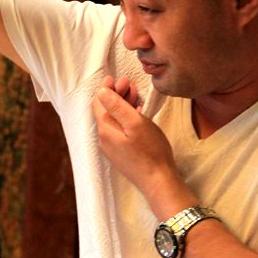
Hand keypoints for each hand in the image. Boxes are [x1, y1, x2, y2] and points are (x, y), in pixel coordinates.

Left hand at [92, 77, 191, 214]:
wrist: (158, 181)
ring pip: (114, 119)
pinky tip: (137, 112)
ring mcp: (113, 147)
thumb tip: (101, 91)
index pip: (99, 103)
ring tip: (135, 93)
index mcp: (105, 129)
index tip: (116, 77)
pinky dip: (126, 117)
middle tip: (128, 82)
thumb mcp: (135, 123)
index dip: (106, 88)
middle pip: (106, 111)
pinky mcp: (122, 153)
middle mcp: (104, 139)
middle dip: (116, 94)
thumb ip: (117, 106)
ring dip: (122, 105)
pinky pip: (120, 129)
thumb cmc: (150, 150)